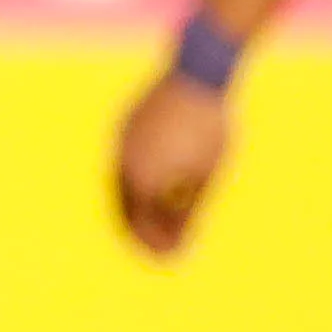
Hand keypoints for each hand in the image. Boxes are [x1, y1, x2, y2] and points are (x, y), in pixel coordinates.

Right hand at [113, 67, 231, 252]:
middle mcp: (124, 163)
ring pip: (122, 186)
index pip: (142, 225)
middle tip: (160, 247)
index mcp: (143, 180)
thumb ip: (189, 212)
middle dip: (142, 231)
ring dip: (138, 207)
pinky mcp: (126, 125)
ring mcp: (122, 142)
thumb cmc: (209, 129)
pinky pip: (125, 163)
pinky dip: (137, 182)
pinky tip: (156, 185)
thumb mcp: (205, 176)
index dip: (156, 245)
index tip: (172, 258)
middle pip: (126, 209)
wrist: (199, 73)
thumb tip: (178, 243)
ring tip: (160, 219)